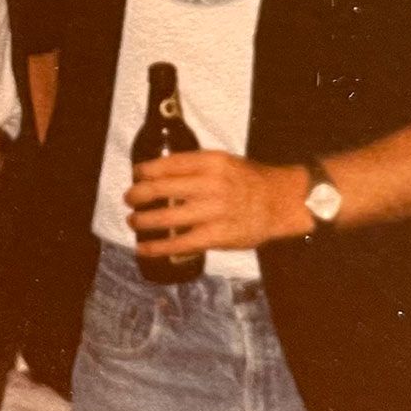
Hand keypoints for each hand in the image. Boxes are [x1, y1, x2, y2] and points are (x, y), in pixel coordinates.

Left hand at [127, 150, 310, 255]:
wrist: (282, 202)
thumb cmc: (250, 181)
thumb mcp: (225, 161)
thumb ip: (197, 166)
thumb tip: (160, 172)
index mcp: (212, 161)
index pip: (169, 163)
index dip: (146, 170)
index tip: (136, 175)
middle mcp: (211, 184)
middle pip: (162, 188)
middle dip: (138, 194)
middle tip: (129, 198)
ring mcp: (214, 211)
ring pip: (167, 216)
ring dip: (143, 220)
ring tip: (133, 221)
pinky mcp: (217, 236)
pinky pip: (180, 242)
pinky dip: (157, 246)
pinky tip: (143, 248)